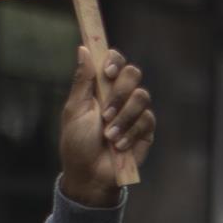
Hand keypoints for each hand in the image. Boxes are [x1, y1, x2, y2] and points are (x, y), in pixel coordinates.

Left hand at [60, 47, 153, 205]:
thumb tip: (83, 48)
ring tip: (108, 135)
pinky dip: (130, 133)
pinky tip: (119, 145)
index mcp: (101, 87)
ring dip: (123, 117)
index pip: (114, 61)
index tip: (107, 73)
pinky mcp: (146, 129)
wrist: (90, 174)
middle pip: (133, 74)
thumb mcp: (75, 109)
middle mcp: (120, 95)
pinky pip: (147, 119)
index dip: (114, 61)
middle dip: (119, 93)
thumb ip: (83, 80)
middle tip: (106, 113)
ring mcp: (134, 111)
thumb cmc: (77, 142)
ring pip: (142, 96)